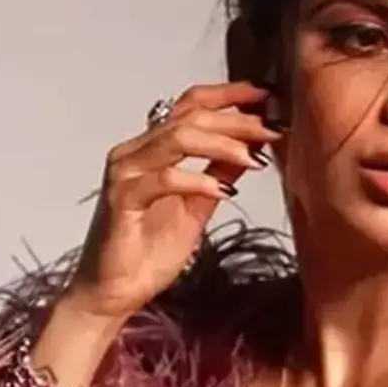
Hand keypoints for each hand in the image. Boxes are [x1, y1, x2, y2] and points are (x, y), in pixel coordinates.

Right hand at [65, 82, 280, 319]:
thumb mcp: (199, 206)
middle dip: (236, 121)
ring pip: (177, 139)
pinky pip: (164, 179)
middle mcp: (135, 151)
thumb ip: (220, 173)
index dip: (229, 95)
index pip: (191, 104)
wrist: (115, 291)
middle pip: (190, 118)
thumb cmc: (151, 249)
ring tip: (253, 158)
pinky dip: (198, 181)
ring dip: (222, 145)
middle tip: (272, 128)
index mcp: (153, 147)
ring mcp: (125, 173)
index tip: (267, 95)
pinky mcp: (122, 199)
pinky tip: (224, 193)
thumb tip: (254, 146)